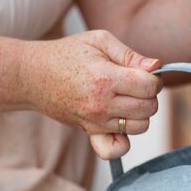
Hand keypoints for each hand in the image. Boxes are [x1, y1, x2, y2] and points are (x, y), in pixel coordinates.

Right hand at [19, 30, 161, 158]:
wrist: (33, 76)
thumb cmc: (67, 54)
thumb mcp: (99, 41)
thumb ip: (130, 54)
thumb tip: (157, 66)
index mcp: (105, 78)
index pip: (150, 87)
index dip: (154, 79)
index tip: (143, 73)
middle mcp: (101, 104)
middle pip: (149, 108)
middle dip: (149, 95)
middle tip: (134, 85)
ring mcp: (96, 122)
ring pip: (140, 127)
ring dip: (140, 114)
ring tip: (126, 100)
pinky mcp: (90, 133)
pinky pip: (117, 149)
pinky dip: (124, 140)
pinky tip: (119, 122)